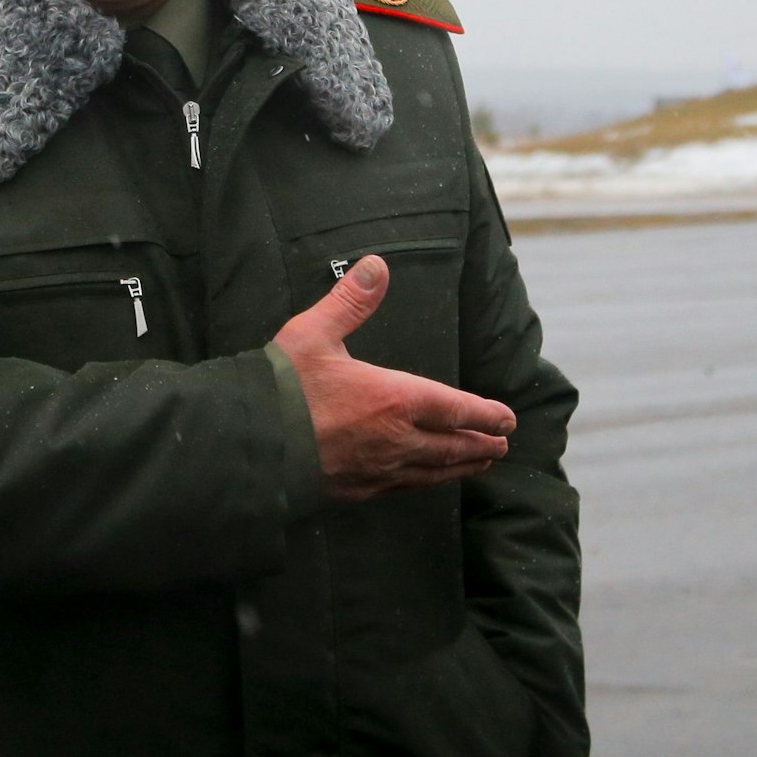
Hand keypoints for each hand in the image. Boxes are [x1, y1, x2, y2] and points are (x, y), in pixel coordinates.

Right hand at [273, 255, 514, 502]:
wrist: (249, 442)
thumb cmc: (282, 387)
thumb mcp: (314, 333)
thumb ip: (350, 302)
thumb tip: (378, 265)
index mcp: (393, 399)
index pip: (455, 408)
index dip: (485, 413)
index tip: (507, 417)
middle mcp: (396, 439)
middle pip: (452, 445)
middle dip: (481, 443)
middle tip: (503, 443)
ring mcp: (378, 470)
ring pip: (434, 471)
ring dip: (461, 466)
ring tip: (479, 463)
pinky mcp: (357, 490)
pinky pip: (405, 488)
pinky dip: (426, 482)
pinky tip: (425, 480)